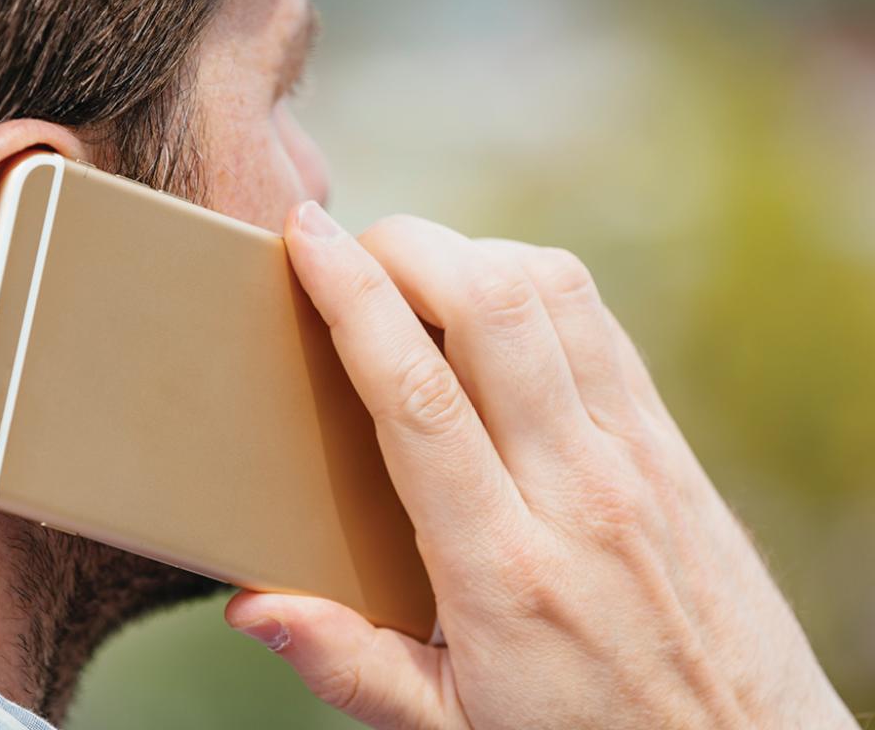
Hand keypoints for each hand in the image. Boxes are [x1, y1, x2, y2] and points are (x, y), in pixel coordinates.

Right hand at [225, 205, 855, 728]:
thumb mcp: (450, 729)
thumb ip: (348, 666)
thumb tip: (253, 607)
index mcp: (500, 567)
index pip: (416, 394)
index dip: (353, 299)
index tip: (308, 241)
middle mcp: (575, 490)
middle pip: (492, 309)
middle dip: (410, 245)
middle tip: (353, 243)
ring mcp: (634, 457)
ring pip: (554, 295)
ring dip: (474, 252)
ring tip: (417, 270)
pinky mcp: (669, 445)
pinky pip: (600, 324)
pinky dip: (535, 284)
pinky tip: (494, 306)